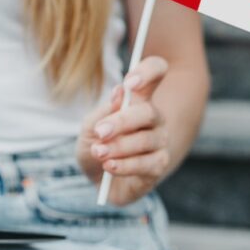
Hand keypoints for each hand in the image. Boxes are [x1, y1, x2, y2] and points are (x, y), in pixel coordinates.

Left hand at [75, 56, 170, 206]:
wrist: (96, 178)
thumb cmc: (96, 146)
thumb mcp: (90, 127)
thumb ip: (104, 111)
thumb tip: (120, 92)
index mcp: (138, 100)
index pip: (156, 72)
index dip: (149, 71)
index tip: (130, 82)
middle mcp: (154, 119)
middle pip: (149, 112)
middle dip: (122, 121)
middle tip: (100, 132)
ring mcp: (160, 142)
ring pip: (146, 140)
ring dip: (119, 147)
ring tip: (99, 153)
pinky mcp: (159, 166)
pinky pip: (147, 164)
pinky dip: (125, 165)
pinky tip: (109, 166)